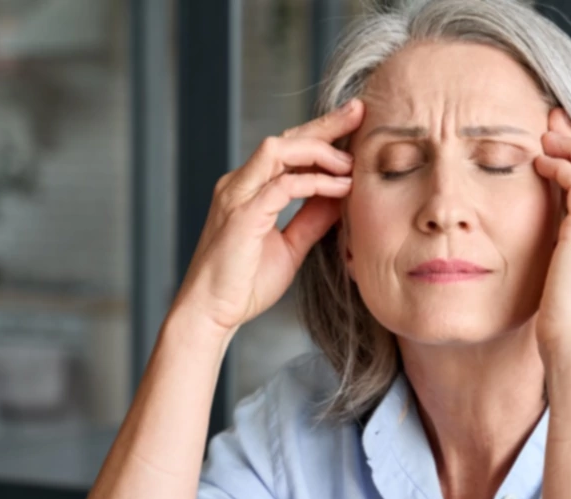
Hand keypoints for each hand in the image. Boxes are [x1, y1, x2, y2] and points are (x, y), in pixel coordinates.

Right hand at [173, 99, 364, 334]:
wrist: (211, 314)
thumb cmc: (244, 285)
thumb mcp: (291, 247)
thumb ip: (312, 220)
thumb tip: (341, 198)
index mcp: (249, 189)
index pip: (287, 150)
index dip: (321, 134)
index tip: (354, 124)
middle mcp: (240, 184)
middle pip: (284, 139)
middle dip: (324, 124)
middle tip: (359, 111)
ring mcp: (237, 196)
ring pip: (278, 149)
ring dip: (319, 150)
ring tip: (351, 161)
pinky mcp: (241, 215)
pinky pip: (282, 184)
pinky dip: (315, 181)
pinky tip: (340, 187)